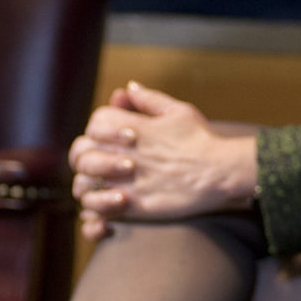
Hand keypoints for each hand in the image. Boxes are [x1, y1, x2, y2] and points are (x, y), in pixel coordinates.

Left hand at [67, 82, 256, 240]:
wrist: (219, 172)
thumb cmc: (201, 140)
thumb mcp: (178, 110)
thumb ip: (148, 99)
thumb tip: (128, 89)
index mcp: (132, 128)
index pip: (95, 123)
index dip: (99, 128)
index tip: (112, 137)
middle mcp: (123, 153)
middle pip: (81, 152)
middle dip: (85, 156)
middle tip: (99, 162)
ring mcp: (125, 182)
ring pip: (83, 184)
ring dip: (87, 184)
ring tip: (101, 185)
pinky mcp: (132, 207)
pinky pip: (97, 211)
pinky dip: (96, 210)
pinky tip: (108, 205)